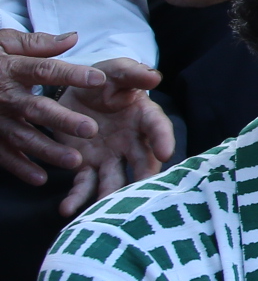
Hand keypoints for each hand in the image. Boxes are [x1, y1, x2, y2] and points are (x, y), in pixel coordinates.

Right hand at [0, 30, 104, 183]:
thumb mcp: (3, 42)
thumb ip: (36, 43)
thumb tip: (71, 38)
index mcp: (11, 69)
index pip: (44, 70)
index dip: (71, 74)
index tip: (100, 79)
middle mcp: (4, 96)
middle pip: (36, 109)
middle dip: (63, 120)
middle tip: (91, 129)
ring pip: (22, 136)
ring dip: (47, 151)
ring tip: (75, 162)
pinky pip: (2, 154)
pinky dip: (19, 167)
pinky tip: (41, 178)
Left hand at [56, 59, 173, 214]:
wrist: (74, 91)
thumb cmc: (101, 80)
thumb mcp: (115, 70)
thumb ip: (131, 72)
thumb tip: (154, 77)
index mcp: (143, 116)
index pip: (158, 128)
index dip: (163, 140)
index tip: (166, 153)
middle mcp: (132, 141)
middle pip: (141, 161)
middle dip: (142, 177)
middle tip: (141, 190)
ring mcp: (110, 156)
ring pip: (114, 179)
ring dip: (109, 194)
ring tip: (103, 207)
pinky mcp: (86, 165)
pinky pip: (84, 183)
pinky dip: (77, 197)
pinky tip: (67, 209)